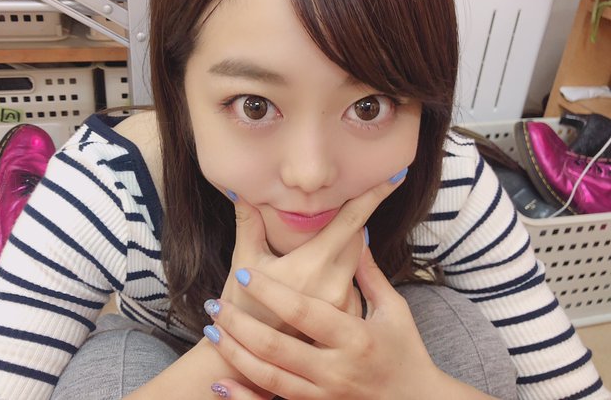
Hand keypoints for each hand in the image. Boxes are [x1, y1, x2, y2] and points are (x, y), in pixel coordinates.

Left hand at [205, 247, 449, 399]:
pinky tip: (220, 385)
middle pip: (277, 347)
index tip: (245, 275)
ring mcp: (325, 394)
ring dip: (235, 354)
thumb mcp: (395, 310)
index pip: (304, 312)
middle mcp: (336, 369)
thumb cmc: (406, 351)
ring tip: (212, 331)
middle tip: (214, 304)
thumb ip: (371, 275)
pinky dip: (243, 398)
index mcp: (355, 338)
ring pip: (269, 377)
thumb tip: (357, 235)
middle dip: (240, 324)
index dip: (271, 293)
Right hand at [220, 174, 405, 325]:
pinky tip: (319, 281)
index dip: (373, 196)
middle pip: (358, 238)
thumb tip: (239, 191)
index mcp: (313, 264)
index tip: (395, 175)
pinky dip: (342, 274)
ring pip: (356, 262)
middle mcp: (335, 284)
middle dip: (352, 222)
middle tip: (344, 211)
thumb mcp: (244, 262)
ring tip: (319, 255)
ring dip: (345, 249)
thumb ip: (248, 223)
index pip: (351, 221)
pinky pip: (353, 286)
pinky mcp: (345, 321)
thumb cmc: (243, 307)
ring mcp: (343, 305)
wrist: (244, 360)